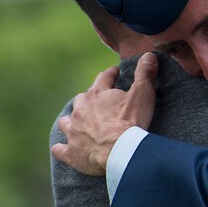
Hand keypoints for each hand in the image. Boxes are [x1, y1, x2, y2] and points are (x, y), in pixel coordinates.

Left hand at [51, 53, 159, 175]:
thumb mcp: (142, 94)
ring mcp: (73, 131)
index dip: (110, 74)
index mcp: (97, 95)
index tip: (115, 72)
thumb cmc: (132, 122)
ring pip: (65, 122)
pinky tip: (64, 149)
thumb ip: (144, 74)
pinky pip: (59, 149)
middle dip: (88, 100)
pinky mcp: (71, 152)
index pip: (103, 78)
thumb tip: (148, 55)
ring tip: (78, 125)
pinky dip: (61, 148)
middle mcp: (80, 110)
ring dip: (71, 122)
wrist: (120, 151)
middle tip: (98, 104)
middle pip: (81, 100)